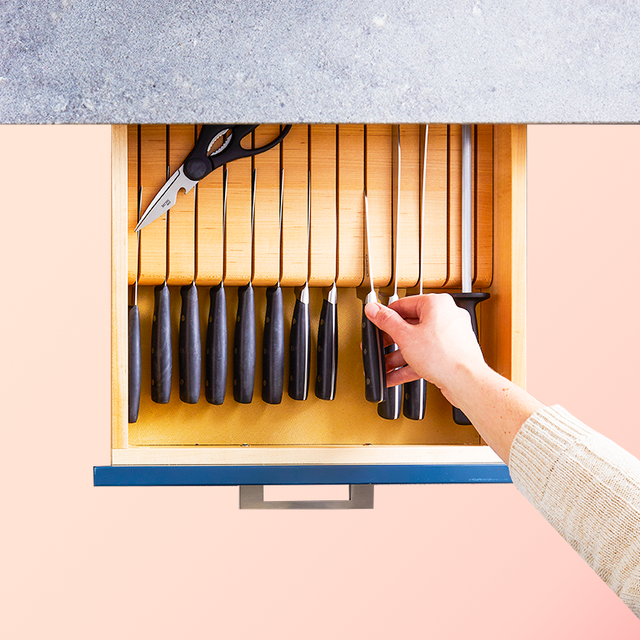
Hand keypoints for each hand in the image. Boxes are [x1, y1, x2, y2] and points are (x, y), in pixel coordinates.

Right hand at [365, 293, 487, 401]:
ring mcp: (450, 336)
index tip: (375, 323)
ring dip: (399, 356)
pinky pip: (427, 355)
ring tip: (385, 366)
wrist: (466, 381)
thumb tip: (374, 309)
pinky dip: (411, 364)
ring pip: (418, 343)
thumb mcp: (405, 336)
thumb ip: (386, 322)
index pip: (404, 304)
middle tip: (379, 347)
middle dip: (391, 341)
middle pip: (411, 325)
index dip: (386, 316)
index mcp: (437, 304)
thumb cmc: (445, 356)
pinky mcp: (451, 353)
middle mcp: (446, 316)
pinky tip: (396, 375)